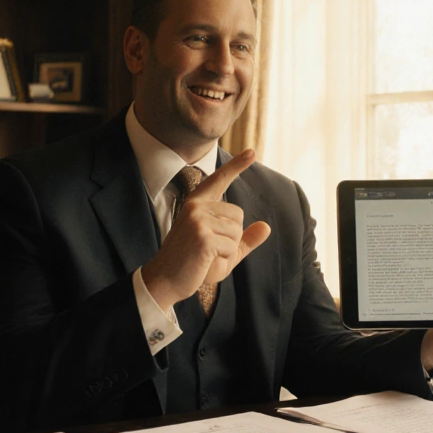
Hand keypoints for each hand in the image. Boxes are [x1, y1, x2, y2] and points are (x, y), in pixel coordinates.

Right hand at [141, 149, 271, 309]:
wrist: (166, 281)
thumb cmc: (195, 266)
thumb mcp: (224, 251)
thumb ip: (244, 239)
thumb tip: (266, 226)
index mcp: (197, 203)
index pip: (220, 180)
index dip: (237, 166)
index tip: (252, 152)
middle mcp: (196, 206)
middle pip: (238, 215)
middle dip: (232, 238)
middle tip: (208, 250)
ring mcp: (198, 219)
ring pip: (236, 231)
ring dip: (227, 249)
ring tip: (205, 256)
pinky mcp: (202, 235)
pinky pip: (231, 245)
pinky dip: (223, 259)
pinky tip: (204, 261)